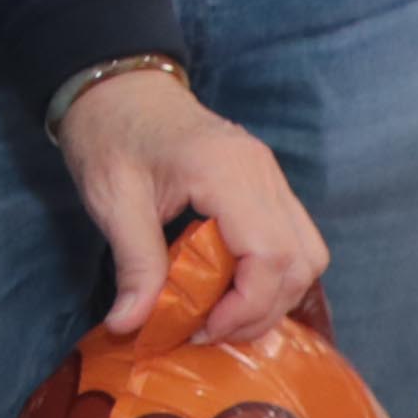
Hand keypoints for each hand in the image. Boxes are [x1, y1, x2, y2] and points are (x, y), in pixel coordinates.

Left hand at [62, 61, 325, 344]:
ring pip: (307, 251)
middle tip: (210, 331)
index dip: (246, 306)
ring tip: (222, 315)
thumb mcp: (113, 201)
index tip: (203, 330)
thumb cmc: (110, 135)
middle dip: (263, 308)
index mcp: (226, 171)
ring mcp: (269, 174)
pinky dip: (272, 273)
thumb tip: (130, 324)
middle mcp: (262, 171)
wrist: (117, 86)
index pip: (270, 254)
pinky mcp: (265, 182)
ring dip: (274, 294)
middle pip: (300, 259)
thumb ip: (133, 265)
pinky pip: (292, 238)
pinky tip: (231, 289)